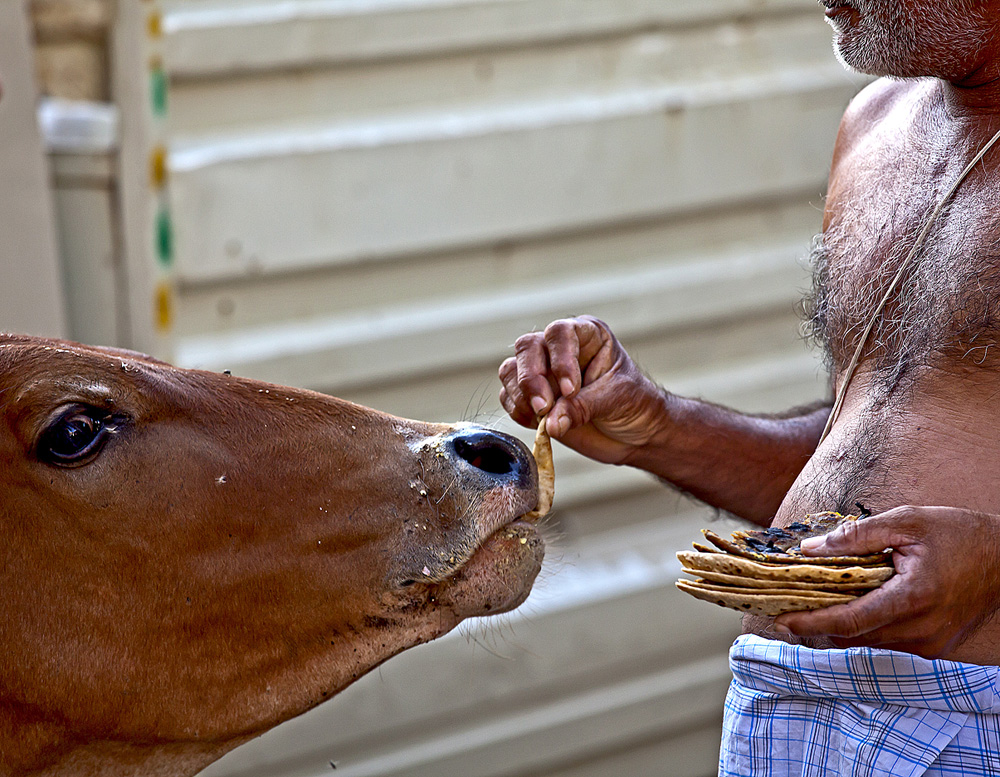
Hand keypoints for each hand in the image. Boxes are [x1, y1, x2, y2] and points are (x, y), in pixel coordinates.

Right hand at [498, 316, 669, 463]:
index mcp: (587, 335)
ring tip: (543, 418)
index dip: (560, 359)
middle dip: (532, 379)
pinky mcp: (531, 396)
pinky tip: (539, 424)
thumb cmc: (634, 405)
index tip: (570, 390)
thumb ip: (582, 408)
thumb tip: (550, 423)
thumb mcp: (615, 400)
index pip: (560, 333)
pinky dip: (518, 412)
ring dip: (521, 396)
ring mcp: (543, 371)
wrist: (635, 433)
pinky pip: (509, 397)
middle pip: (528, 347)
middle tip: (545, 407)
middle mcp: (560, 348)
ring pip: (511, 370)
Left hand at [774, 506, 999, 658]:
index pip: (851, 620)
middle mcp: (920, 630)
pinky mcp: (933, 647)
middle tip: (785, 609)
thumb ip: (857, 536)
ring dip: (838, 627)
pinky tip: (846, 608)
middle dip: (817, 625)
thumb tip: (810, 548)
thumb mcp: (907, 521)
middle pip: (853, 636)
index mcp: (912, 598)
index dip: (813, 623)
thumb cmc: (960, 535)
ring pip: (868, 643)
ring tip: (809, 605)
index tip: (783, 620)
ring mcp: (928, 643)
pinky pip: (886, 642)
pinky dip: (862, 628)